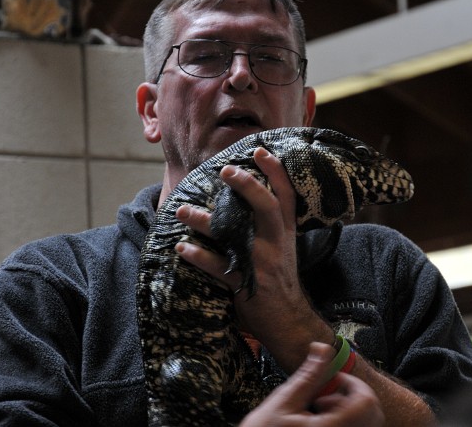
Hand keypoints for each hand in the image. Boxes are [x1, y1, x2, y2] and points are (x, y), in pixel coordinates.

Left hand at [175, 147, 335, 371]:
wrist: (289, 320)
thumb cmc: (279, 279)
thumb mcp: (283, 248)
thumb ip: (268, 225)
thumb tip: (243, 197)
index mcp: (285, 232)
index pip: (286, 196)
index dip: (275, 172)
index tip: (259, 150)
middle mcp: (276, 243)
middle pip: (267, 206)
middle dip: (247, 185)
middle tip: (225, 170)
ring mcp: (262, 263)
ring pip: (235, 235)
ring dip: (206, 221)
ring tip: (183, 210)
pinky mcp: (246, 284)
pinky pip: (219, 268)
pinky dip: (199, 256)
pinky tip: (182, 247)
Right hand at [239, 342, 384, 426]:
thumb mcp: (285, 399)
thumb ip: (309, 374)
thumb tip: (322, 347)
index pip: (366, 401)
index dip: (353, 383)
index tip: (335, 379)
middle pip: (372, 414)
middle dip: (353, 396)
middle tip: (329, 392)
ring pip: (364, 422)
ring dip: (346, 408)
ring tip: (318, 407)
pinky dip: (342, 419)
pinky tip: (319, 418)